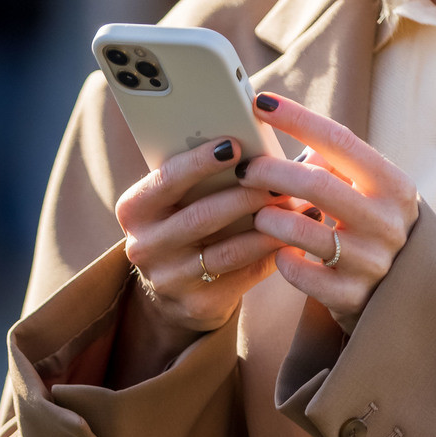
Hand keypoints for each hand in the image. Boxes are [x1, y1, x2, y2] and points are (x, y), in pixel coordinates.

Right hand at [111, 137, 286, 381]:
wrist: (176, 291)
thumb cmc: (188, 226)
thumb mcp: (181, 199)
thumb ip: (207, 173)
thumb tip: (257, 131)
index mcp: (135, 209)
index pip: (166, 179)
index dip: (200, 162)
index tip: (235, 145)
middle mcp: (144, 245)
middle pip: (202, 216)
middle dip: (247, 195)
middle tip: (283, 180)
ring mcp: (169, 279)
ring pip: (228, 250)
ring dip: (269, 227)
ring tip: (300, 207)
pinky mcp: (197, 304)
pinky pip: (243, 275)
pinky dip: (272, 253)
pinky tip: (295, 238)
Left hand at [234, 93, 418, 332]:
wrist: (403, 294)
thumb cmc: (373, 228)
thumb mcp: (371, 192)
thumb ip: (336, 165)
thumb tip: (284, 135)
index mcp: (394, 186)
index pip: (340, 141)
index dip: (298, 119)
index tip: (261, 103)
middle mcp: (387, 223)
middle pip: (315, 183)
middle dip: (270, 172)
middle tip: (245, 170)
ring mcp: (370, 263)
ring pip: (300, 230)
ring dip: (268, 218)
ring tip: (259, 215)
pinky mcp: (350, 296)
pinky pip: (298, 272)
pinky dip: (281, 258)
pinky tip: (281, 252)